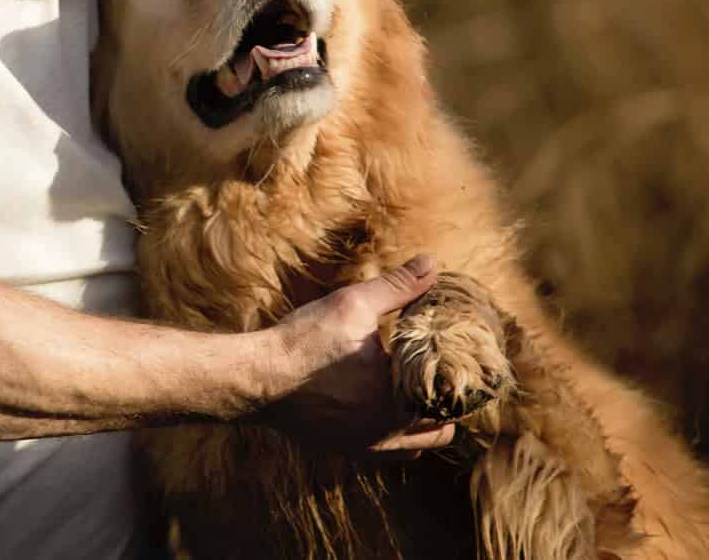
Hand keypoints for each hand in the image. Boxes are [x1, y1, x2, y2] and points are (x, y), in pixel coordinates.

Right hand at [255, 255, 457, 455]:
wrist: (257, 378)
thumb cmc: (304, 341)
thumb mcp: (352, 305)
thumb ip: (397, 287)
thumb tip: (431, 262)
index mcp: (401, 398)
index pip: (451, 396)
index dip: (457, 376)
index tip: (453, 357)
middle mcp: (390, 432)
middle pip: (442, 428)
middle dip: (442, 403)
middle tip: (434, 374)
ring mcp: (368, 446)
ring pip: (418, 445)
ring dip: (422, 423)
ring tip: (413, 393)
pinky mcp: (346, 450)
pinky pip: (388, 451)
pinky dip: (395, 433)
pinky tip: (382, 406)